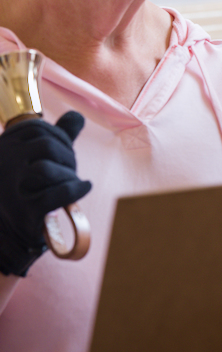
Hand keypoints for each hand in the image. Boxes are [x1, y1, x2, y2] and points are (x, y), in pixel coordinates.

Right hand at [0, 112, 89, 276]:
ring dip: (68, 176)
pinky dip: (76, 190)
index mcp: (2, 147)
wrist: (10, 235)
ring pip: (49, 168)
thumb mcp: (38, 159)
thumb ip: (56, 136)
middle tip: (69, 171)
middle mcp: (1, 164)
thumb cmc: (28, 190)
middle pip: (46, 146)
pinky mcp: (24, 210)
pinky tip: (83, 188)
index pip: (37, 128)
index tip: (63, 152)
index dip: (59, 137)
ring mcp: (9, 187)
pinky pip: (58, 193)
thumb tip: (77, 116)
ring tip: (70, 183)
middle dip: (67, 157)